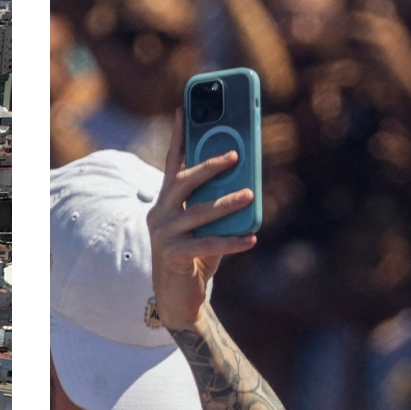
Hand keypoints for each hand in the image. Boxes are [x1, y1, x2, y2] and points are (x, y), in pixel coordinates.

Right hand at [145, 114, 258, 332]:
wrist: (178, 300)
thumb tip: (248, 188)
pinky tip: (251, 238)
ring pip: (198, 212)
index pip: (171, 163)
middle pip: (183, 182)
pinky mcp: (172, 256)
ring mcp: (162, 235)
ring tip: (250, 195)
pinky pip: (206, 244)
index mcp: (165, 202)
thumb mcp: (205, 228)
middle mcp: (159, 214)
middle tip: (235, 155)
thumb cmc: (195, 259)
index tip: (183, 109)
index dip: (178, 137)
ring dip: (227, 202)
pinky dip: (231, 241)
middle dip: (209, 166)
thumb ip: (216, 207)